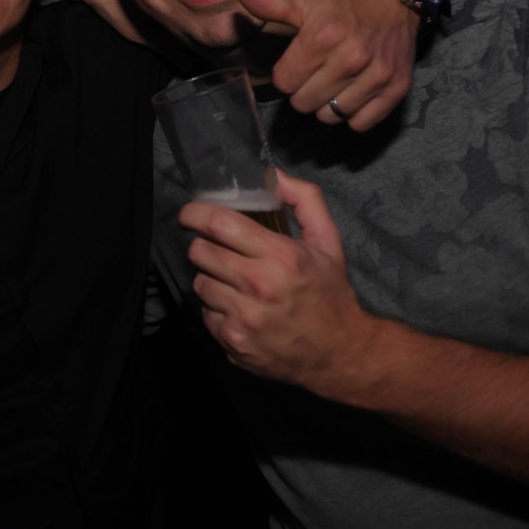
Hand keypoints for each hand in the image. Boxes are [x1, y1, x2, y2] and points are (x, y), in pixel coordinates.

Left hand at [178, 171, 377, 396]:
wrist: (338, 353)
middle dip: (205, 246)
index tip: (190, 213)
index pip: (219, 224)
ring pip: (199, 283)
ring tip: (236, 283)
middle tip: (222, 251)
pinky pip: (206, 314)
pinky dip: (217, 309)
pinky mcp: (233, 341)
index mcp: (282, 257)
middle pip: (200, 252)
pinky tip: (240, 309)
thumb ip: (305, 201)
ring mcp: (244, 318)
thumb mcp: (328, 243)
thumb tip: (275, 175)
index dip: (195, 213)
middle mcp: (260, 287)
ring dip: (212, 278)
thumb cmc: (330, 294)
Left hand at [234, 0, 416, 130]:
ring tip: (335, 83)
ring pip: (331, 116)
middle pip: (304, 103)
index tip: (298, 62)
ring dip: (328, 105)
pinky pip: (361, 123)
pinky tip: (354, 93)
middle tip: (316, 73)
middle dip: (304, 91)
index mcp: (322, 36)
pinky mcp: (397, 89)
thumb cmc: (342, 3)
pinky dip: (355, 114)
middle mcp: (352, 58)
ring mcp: (377, 75)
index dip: (287, 73)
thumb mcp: (304, 1)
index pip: (284, 82)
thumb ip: (268, 3)